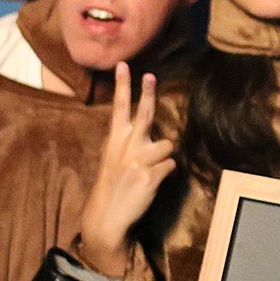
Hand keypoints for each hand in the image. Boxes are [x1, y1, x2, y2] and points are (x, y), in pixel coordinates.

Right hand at [79, 64, 174, 277]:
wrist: (108, 215)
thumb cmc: (114, 184)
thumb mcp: (114, 158)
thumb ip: (130, 142)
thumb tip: (154, 132)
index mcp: (115, 140)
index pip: (118, 107)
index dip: (122, 86)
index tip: (124, 65)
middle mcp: (126, 146)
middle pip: (144, 114)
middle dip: (148, 94)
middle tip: (151, 76)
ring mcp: (138, 160)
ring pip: (168, 145)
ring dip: (165, 156)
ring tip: (152, 168)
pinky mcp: (151, 176)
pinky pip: (171, 166)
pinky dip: (167, 173)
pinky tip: (154, 182)